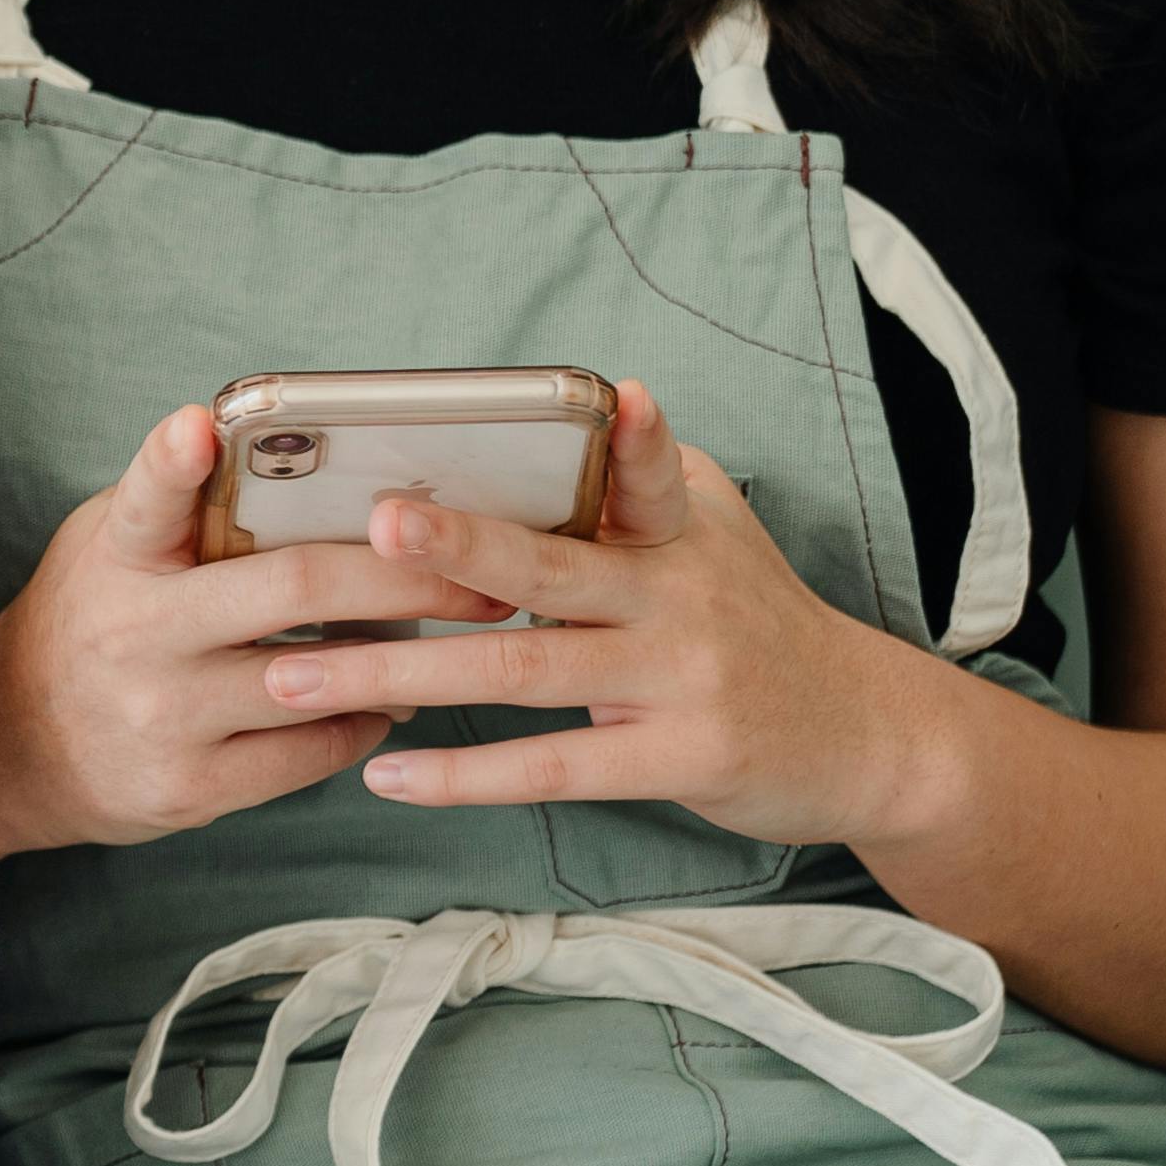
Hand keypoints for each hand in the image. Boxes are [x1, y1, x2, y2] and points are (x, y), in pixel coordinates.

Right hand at [0, 407, 511, 858]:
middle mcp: (135, 636)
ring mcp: (163, 718)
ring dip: (404, 654)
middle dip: (408, 575)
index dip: (168, 461)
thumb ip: (181, 506)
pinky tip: (383, 699)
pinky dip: (365, 720)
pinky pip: (313, 751)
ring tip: (461, 633)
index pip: (143, 501)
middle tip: (488, 571)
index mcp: (115, 560)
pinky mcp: (190, 787)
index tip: (198, 426)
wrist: (16, 747)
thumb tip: (297, 459)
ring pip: (322, 678)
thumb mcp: (109, 545)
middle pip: (294, 589)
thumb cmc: (93, 620)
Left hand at [256, 382, 966, 844]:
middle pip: (550, 567)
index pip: (648, 470)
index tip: (613, 392)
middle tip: (372, 527)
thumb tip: (573, 406)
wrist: (866, 736)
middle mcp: (681, 597)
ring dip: (402, 673)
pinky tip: (386, 773)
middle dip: (457, 547)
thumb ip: (636, 482)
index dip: (633, 433)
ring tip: (298, 675)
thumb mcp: (713, 536)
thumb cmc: (754, 622)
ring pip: (521, 670)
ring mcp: (680, 679)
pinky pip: (552, 766)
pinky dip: (463, 773)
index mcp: (679, 532)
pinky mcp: (678, 757)